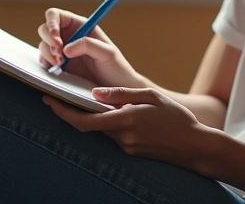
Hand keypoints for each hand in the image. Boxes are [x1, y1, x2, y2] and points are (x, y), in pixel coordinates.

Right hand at [36, 8, 144, 87]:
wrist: (116, 90)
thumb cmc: (116, 68)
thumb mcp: (107, 53)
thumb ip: (87, 45)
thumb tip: (66, 48)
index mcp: (79, 26)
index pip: (55, 15)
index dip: (51, 24)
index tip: (56, 39)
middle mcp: (68, 36)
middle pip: (45, 29)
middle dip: (49, 42)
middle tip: (59, 56)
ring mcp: (62, 51)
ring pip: (43, 46)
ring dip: (48, 55)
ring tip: (61, 66)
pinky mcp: (58, 66)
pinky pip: (44, 61)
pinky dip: (46, 65)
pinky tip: (57, 71)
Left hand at [43, 87, 226, 174]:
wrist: (196, 147)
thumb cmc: (177, 118)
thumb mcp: (151, 97)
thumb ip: (121, 94)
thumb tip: (95, 92)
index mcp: (125, 121)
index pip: (84, 121)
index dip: (63, 112)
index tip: (49, 100)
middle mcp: (122, 137)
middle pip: (87, 126)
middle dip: (70, 113)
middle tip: (54, 98)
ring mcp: (126, 147)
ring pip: (100, 130)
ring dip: (91, 118)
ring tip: (83, 100)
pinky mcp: (132, 152)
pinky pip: (113, 136)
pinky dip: (106, 124)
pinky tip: (110, 114)